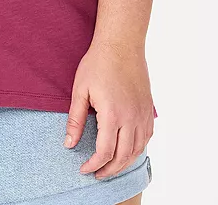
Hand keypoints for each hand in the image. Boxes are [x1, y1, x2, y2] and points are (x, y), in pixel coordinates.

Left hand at [64, 40, 154, 178]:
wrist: (121, 44)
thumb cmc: (98, 63)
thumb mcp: (80, 90)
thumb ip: (75, 120)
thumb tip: (69, 144)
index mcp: (112, 114)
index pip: (104, 152)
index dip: (93, 165)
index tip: (83, 168)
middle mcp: (131, 118)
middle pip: (122, 157)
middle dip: (108, 170)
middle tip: (96, 173)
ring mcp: (142, 114)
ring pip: (137, 150)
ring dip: (123, 163)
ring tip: (110, 166)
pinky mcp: (149, 109)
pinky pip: (147, 138)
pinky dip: (137, 150)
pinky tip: (127, 150)